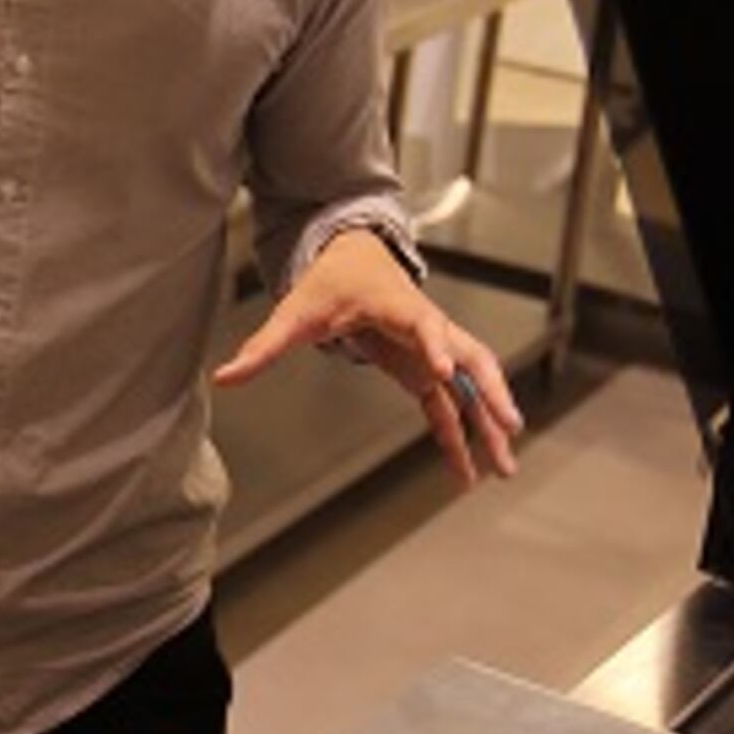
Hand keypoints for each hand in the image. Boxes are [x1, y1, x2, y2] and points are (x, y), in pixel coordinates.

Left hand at [212, 230, 524, 486]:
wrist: (355, 260)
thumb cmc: (331, 282)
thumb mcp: (295, 311)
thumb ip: (264, 346)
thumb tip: (225, 376)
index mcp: (397, 306)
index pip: (424, 323)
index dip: (435, 345)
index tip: (442, 370)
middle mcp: (426, 328)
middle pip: (470, 357)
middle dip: (492, 392)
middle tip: (509, 426)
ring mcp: (431, 350)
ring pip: (470, 387)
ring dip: (489, 423)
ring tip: (505, 468)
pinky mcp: (425, 370)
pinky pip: (449, 406)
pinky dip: (461, 436)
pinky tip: (468, 473)